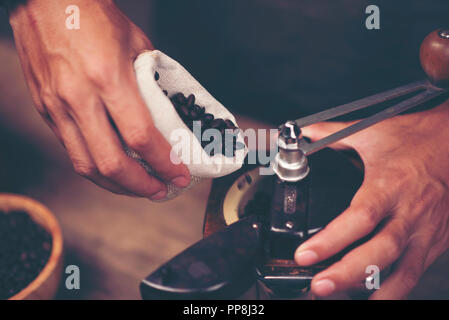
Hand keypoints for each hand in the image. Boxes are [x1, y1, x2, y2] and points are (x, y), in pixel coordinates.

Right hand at [8, 0, 189, 199]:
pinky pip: (71, 148)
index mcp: (108, 77)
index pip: (140, 136)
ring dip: (116, 184)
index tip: (179, 174)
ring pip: (85, 165)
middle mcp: (78, 96)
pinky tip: (112, 166)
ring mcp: (56, 105)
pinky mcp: (44, 107)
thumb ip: (150, 82)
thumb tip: (165, 114)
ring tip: (138, 187)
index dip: (163, 163)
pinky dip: (95, 165)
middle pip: (111, 162)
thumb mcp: (135, 44)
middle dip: (141, 186)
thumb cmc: (93, 14)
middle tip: (160, 189)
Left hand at [296, 101, 448, 298]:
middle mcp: (409, 213)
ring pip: (404, 270)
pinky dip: (396, 289)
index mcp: (389, 186)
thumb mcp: (373, 132)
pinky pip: (415, 271)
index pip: (359, 218)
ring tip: (344, 302)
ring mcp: (426, 231)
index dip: (330, 240)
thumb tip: (304, 135)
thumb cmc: (417, 139)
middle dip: (348, 273)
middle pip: (380, 252)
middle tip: (320, 286)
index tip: (305, 256)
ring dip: (375, 292)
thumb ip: (333, 135)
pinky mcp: (436, 242)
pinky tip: (377, 298)